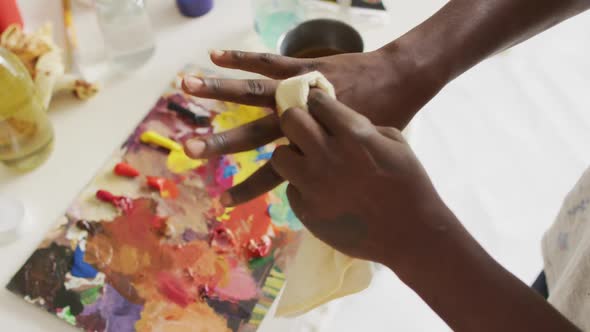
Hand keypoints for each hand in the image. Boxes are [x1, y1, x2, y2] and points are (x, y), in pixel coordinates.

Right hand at [182, 48, 444, 204]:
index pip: (274, 172)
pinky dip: (242, 58)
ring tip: (186, 85)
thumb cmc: (384, 122)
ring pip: (253, 92)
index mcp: (312, 145)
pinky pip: (269, 61)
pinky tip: (216, 56)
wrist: (401, 81)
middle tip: (189, 150)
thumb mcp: (358, 155)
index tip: (223, 202)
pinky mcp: (303, 67)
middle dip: (220, 143)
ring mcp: (299, 90)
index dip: (248, 188)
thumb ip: (332, 166)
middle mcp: (300, 119)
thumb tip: (312, 186)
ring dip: (217, 90)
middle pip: (253, 133)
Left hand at [270, 89, 447, 263]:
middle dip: (298, 121)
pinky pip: (290, 187)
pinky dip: (301, 186)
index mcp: (353, 134)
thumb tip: (335, 122)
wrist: (410, 234)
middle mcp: (327, 155)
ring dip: (292, 155)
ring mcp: (312, 184)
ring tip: (309, 164)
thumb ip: (362, 126)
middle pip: (290, 120)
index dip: (319, 103)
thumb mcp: (395, 143)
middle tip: (308, 133)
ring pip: (279, 155)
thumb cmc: (409, 185)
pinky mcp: (304, 209)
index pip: (317, 101)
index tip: (321, 110)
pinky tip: (320, 192)